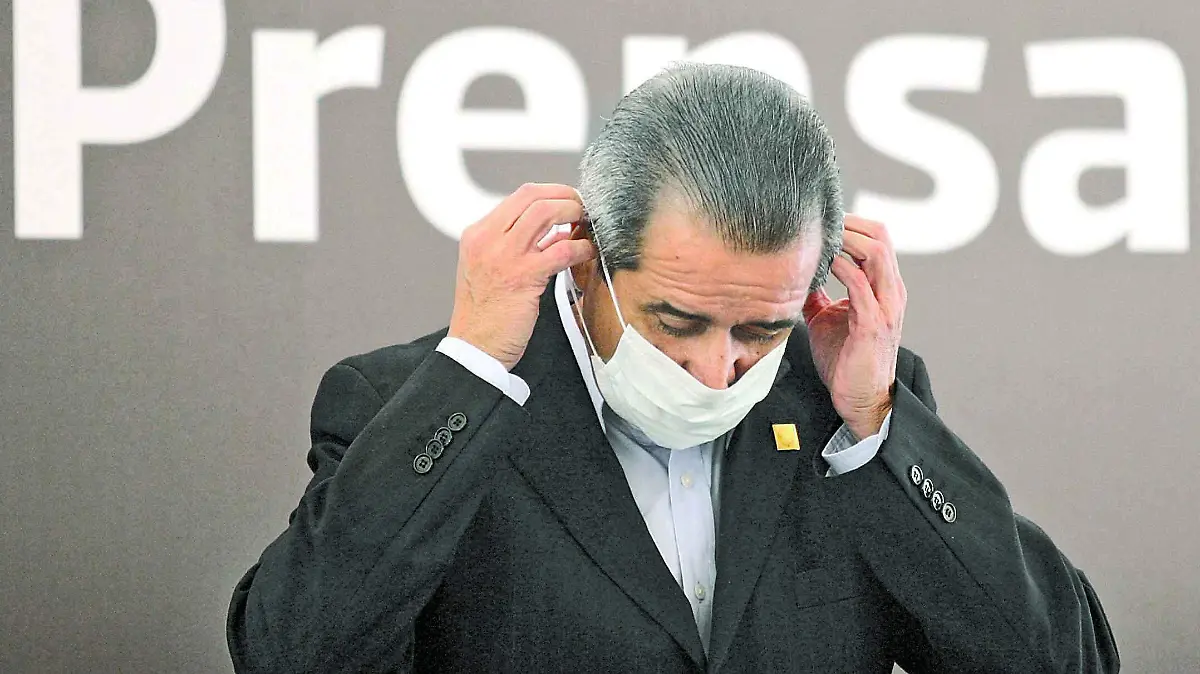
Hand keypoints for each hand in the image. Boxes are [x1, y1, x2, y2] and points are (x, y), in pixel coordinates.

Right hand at [448, 183, 596, 370]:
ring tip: (586, 224)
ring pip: (546, 212)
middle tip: (583, 207)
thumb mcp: (487, 267)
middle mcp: (487, 239)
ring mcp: (504, 256)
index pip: (520, 196)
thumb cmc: (484, 314)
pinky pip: (561, 250)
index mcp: (477, 234)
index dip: (551, 193)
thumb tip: (554, 230)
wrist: (473, 347)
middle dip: (566, 196)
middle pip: (533, 196)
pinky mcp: (523, 276)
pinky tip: (587, 252)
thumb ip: (513, 245)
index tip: (568, 200)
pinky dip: (580, 247)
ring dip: (573, 213)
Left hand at [801, 215, 905, 439]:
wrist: (859, 398)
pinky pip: (860, 284)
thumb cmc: (844, 358)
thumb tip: (796, 275)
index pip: (876, 237)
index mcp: (882, 286)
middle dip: (848, 222)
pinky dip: (841, 267)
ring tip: (820, 236)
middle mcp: (890, 291)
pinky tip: (821, 262)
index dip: (850, 222)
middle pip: (880, 235)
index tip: (819, 218)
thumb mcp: (826, 318)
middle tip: (817, 221)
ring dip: (845, 239)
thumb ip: (818, 294)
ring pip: (877, 252)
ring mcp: (885, 306)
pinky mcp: (873, 323)